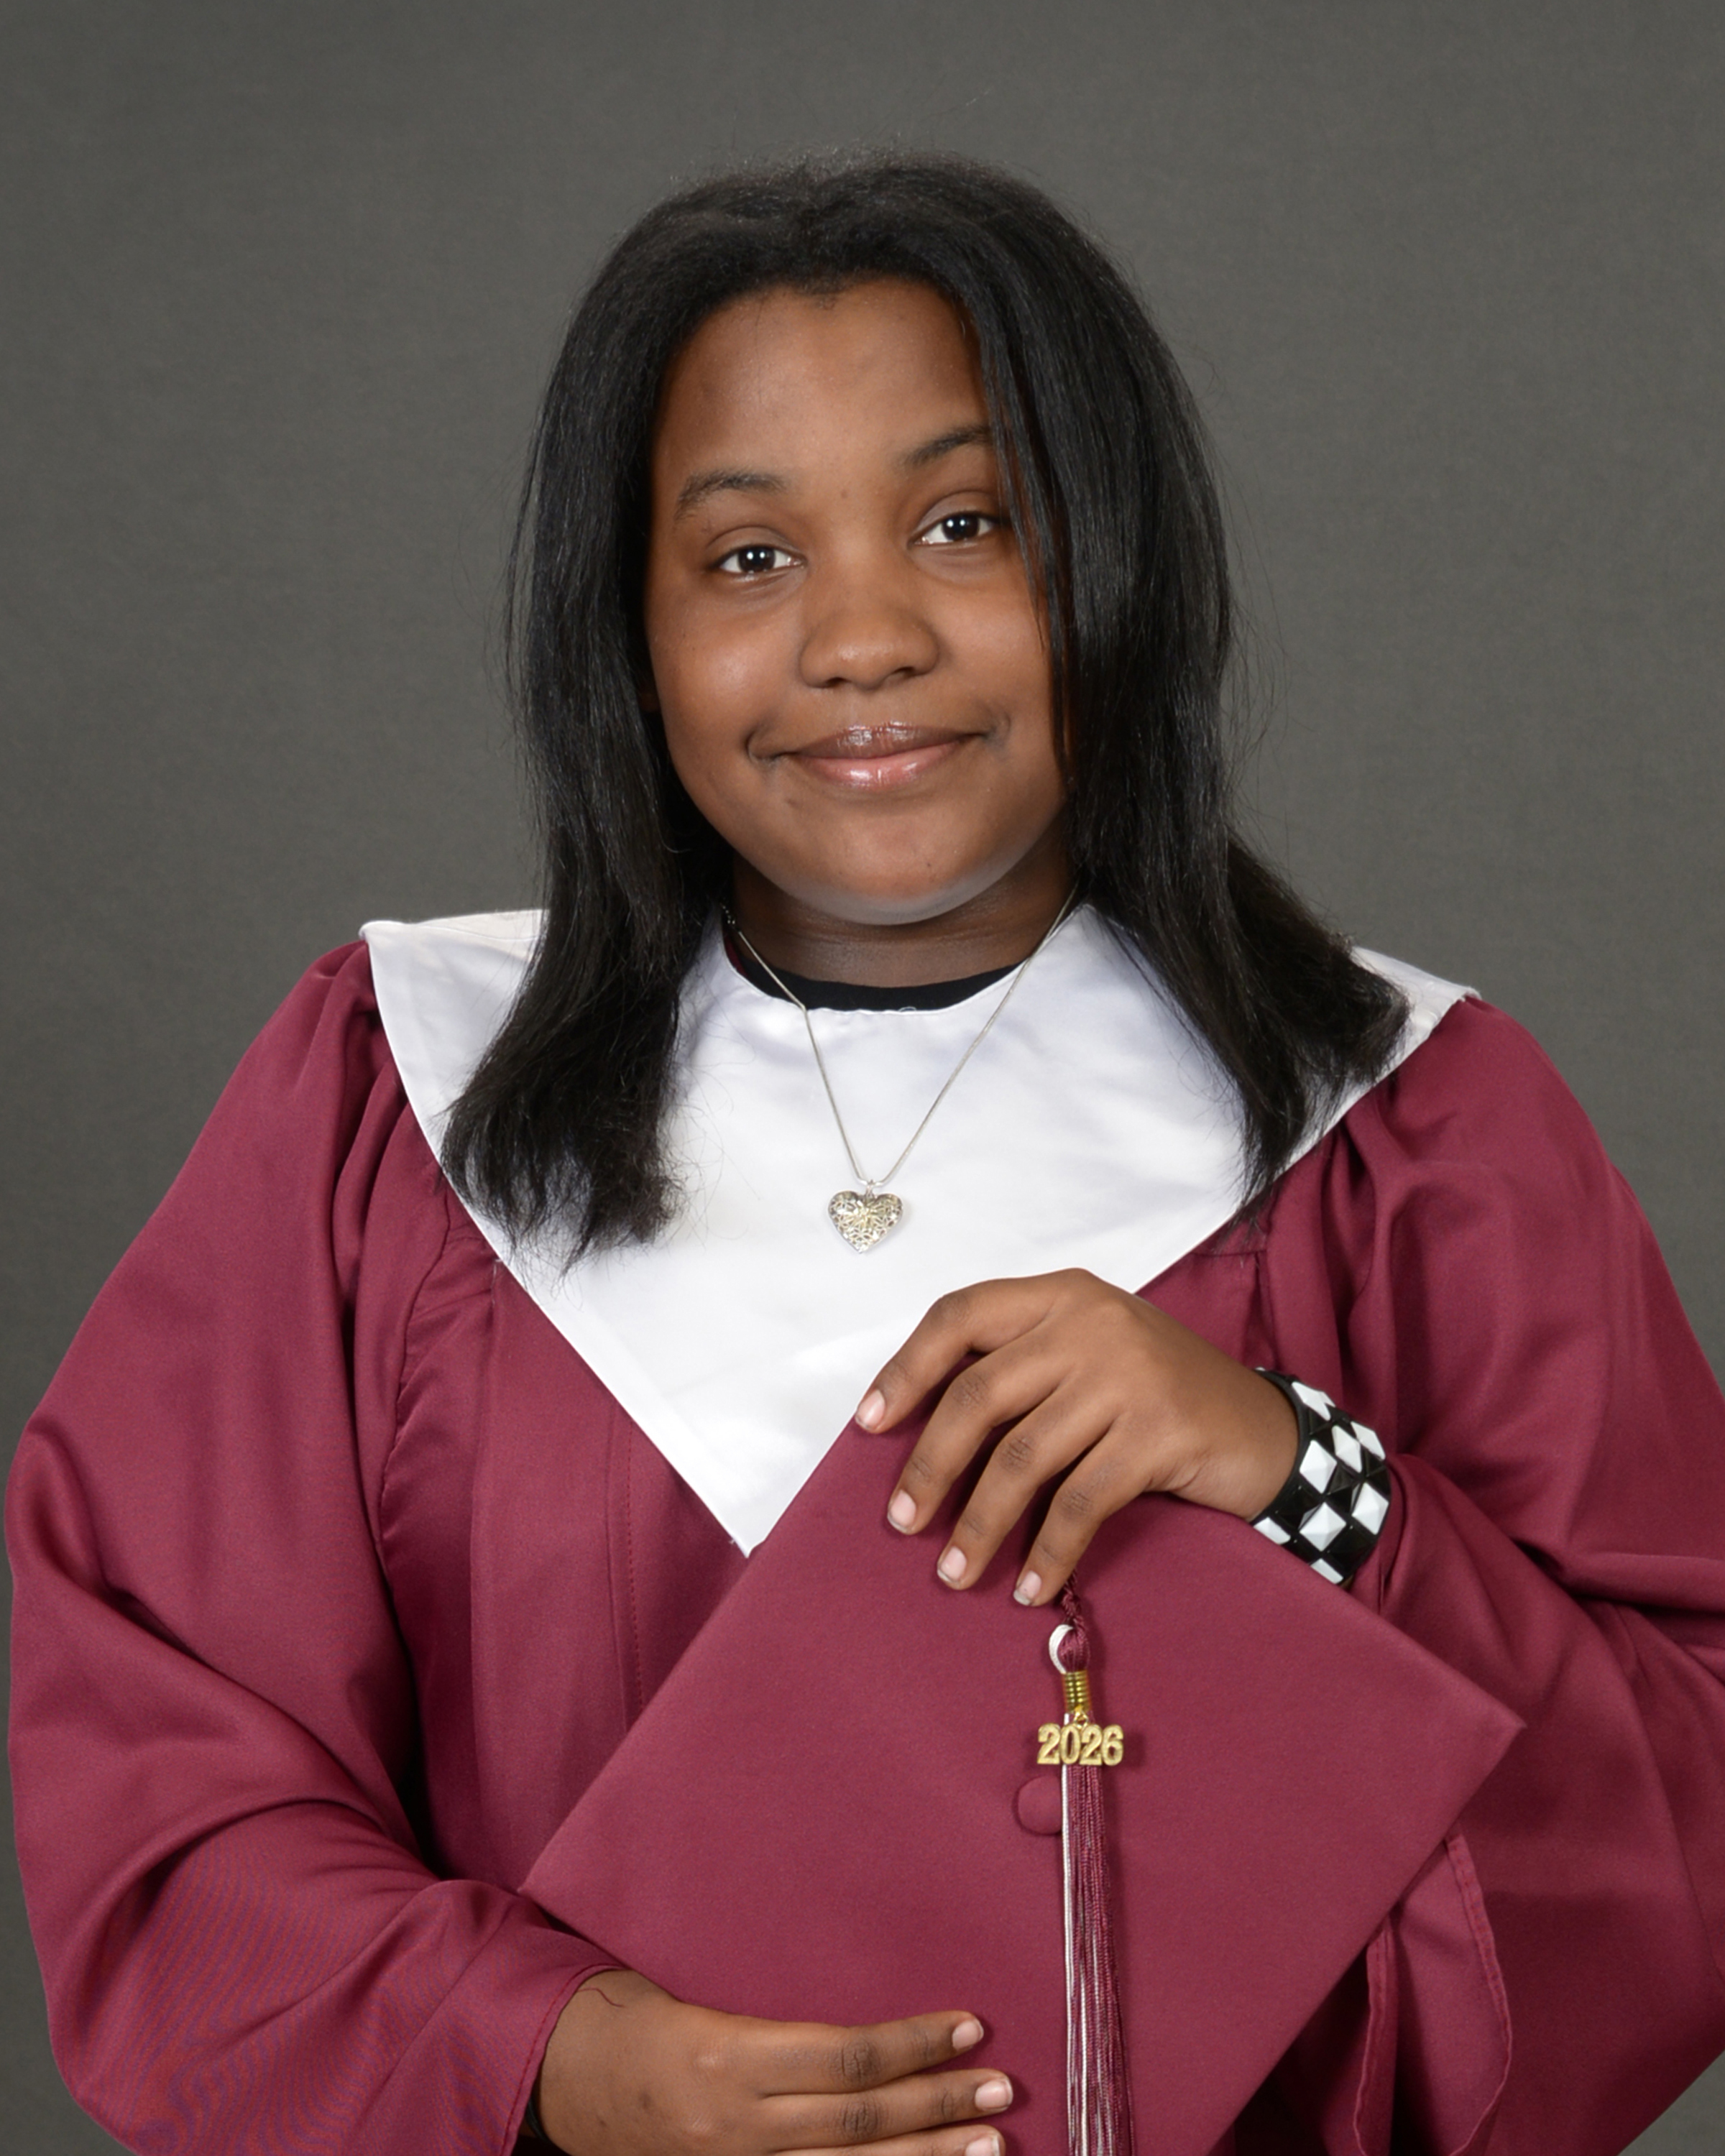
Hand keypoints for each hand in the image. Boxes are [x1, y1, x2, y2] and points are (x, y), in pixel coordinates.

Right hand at [536, 1967, 1012, 2155]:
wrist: (559, 2082)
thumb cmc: (635, 2019)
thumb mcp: (698, 2000)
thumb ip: (778, 2018)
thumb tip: (871, 2017)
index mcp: (727, 2059)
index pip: (843, 2058)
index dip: (912, 2045)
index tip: (969, 2024)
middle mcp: (736, 2127)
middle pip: (858, 2123)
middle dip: (937, 2107)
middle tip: (1000, 2089)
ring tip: (987, 2144)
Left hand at [857, 1269, 1298, 1605]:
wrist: (1266, 1431)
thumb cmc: (1159, 1400)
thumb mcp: (1089, 1360)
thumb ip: (1023, 1372)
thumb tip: (919, 1437)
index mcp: (1063, 1295)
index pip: (960, 1314)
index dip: (906, 1368)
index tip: (867, 1425)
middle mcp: (1092, 1322)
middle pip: (980, 1394)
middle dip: (930, 1465)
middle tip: (901, 1521)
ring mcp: (1130, 1375)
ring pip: (1023, 1457)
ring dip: (979, 1524)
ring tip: (953, 1574)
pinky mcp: (1161, 1432)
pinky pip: (1081, 1501)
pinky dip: (1047, 1551)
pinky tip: (1030, 1588)